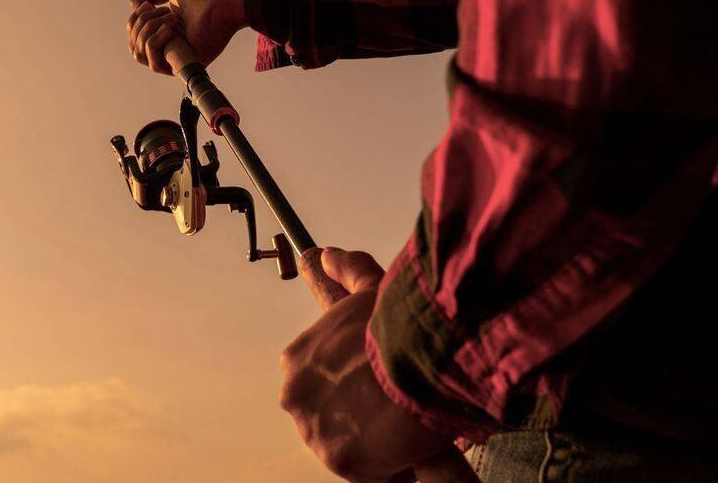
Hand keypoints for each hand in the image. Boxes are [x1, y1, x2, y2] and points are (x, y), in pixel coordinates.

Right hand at [126, 0, 246, 73]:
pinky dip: (155, 41)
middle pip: (134, 44)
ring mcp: (177, 54)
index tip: (145, 3)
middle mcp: (172, 42)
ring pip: (139, 53)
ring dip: (148, 30)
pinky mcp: (183, 63)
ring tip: (172, 17)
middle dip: (140, 22)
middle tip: (159, 8)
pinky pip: (153, 62)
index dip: (134, 19)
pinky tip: (170, 27)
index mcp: (169, 26)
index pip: (138, 34)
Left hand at [280, 248, 478, 482]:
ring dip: (375, 443)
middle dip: (361, 416)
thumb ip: (349, 271)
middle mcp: (296, 394)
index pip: (324, 385)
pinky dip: (391, 467)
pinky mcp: (339, 459)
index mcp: (297, 360)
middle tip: (394, 408)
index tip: (376, 390)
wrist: (421, 351)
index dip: (354, 389)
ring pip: (348, 447)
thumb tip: (328, 256)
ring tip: (404, 426)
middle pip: (331, 417)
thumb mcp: (369, 290)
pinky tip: (408, 448)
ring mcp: (313, 429)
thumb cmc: (398, 324)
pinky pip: (368, 473)